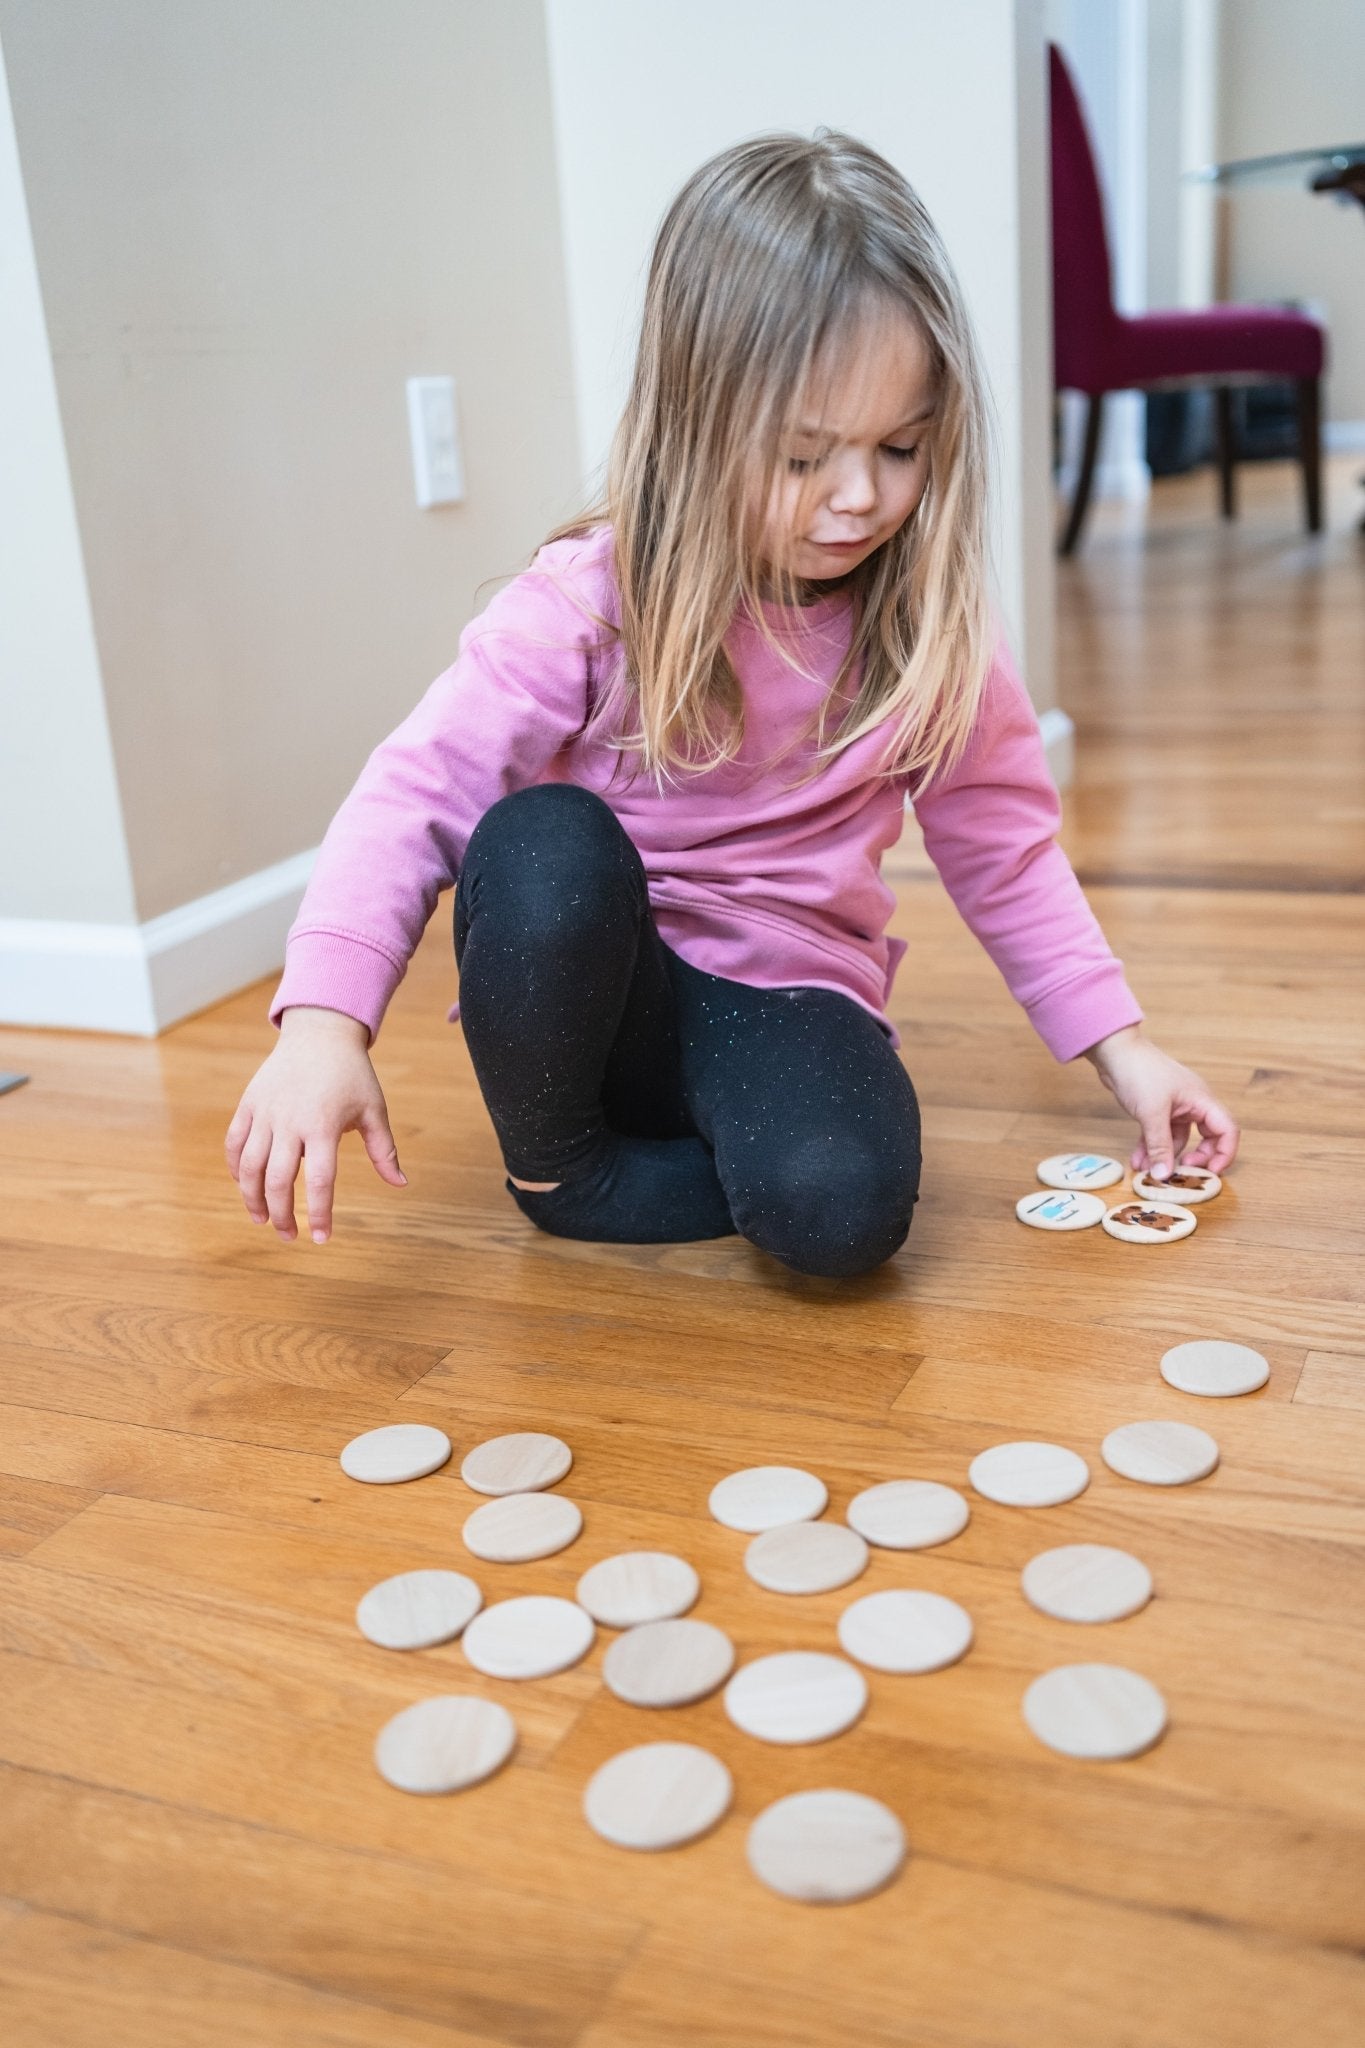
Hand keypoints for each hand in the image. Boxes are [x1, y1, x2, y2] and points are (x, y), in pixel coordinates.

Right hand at [224, 1007, 405, 1242]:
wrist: (320, 1033)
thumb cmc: (352, 1074)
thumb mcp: (374, 1109)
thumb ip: (384, 1150)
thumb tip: (400, 1184)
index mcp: (323, 1126)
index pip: (319, 1182)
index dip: (320, 1214)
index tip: (322, 1238)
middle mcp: (290, 1121)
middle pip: (277, 1181)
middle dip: (282, 1215)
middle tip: (289, 1236)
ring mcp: (265, 1112)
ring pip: (248, 1167)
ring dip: (252, 1199)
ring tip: (262, 1219)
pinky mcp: (249, 1104)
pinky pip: (234, 1143)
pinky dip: (236, 1168)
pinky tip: (246, 1186)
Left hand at [1083, 1024, 1238, 1181]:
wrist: (1113, 1051)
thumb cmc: (1139, 1071)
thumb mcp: (1151, 1113)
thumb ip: (1160, 1146)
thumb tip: (1164, 1175)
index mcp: (1202, 1100)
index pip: (1227, 1130)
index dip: (1224, 1154)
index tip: (1211, 1173)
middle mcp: (1193, 1104)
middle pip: (1207, 1138)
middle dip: (1196, 1158)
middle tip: (1181, 1173)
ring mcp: (1175, 1106)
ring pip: (1179, 1139)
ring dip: (1165, 1156)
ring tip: (1149, 1172)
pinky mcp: (1157, 1109)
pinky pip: (1160, 1134)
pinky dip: (1151, 1148)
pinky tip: (1138, 1161)